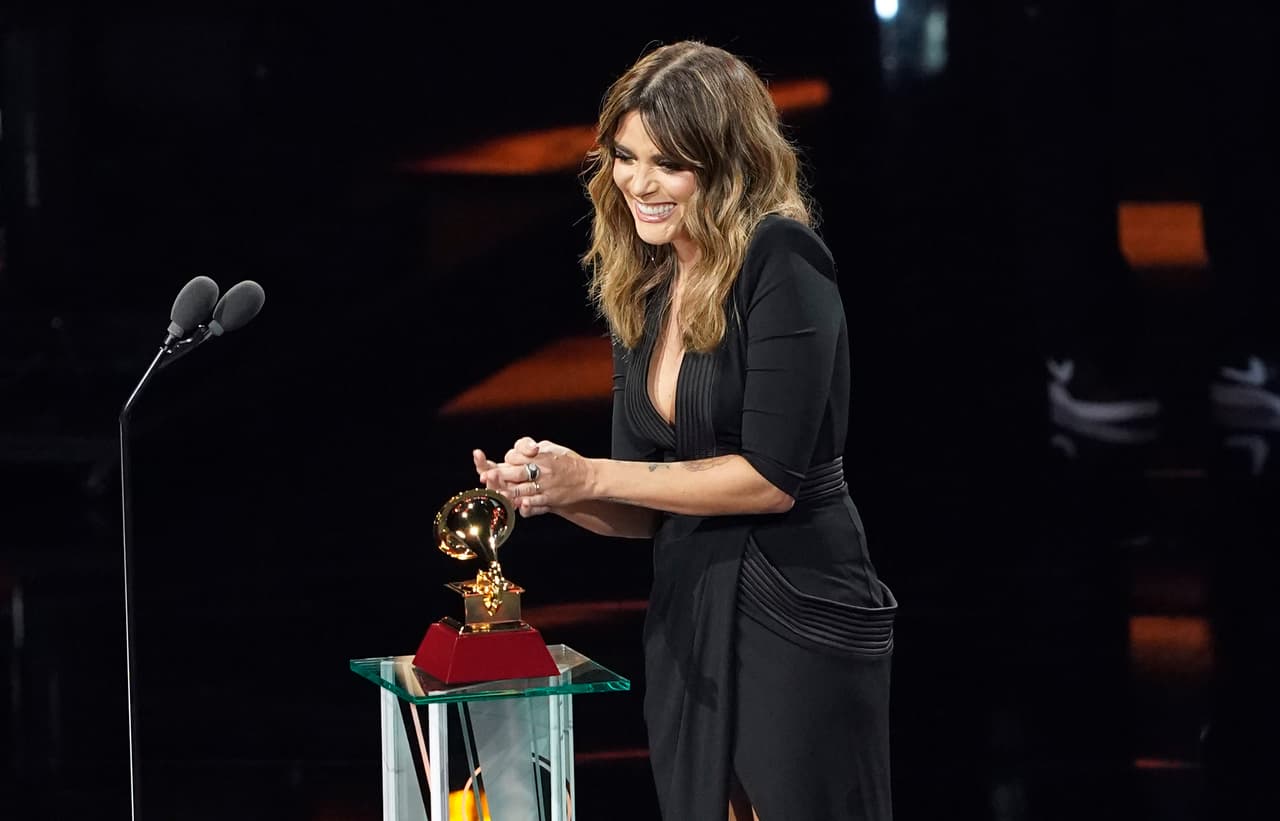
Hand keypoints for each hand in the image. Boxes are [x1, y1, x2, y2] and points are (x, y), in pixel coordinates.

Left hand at [477, 436, 592, 516]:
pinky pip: (533, 501)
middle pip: (514, 472)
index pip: (515, 456)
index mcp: (539, 455)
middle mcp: (541, 468)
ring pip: (521, 488)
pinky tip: (513, 504)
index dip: (504, 462)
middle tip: (486, 478)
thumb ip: (532, 448)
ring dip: (505, 492)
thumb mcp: (550, 448)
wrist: (589, 477)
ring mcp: (546, 484)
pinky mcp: (550, 497)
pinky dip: (523, 503)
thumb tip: (516, 452)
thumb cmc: (568, 461)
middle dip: (499, 476)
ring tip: (494, 494)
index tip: (492, 467)